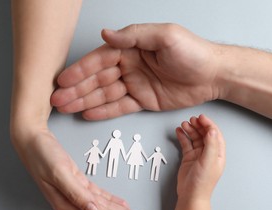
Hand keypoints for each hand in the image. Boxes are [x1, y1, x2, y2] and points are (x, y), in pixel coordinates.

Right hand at [12, 128, 151, 209]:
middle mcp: (71, 201)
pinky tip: (121, 205)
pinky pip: (98, 195)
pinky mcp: (77, 181)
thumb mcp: (59, 173)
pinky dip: (110, 200)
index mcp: (67, 202)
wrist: (31, 139)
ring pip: (103, 206)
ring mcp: (74, 192)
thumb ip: (76, 194)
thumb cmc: (41, 154)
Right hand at [51, 23, 221, 119]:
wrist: (214, 75)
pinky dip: (104, 111)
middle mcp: (130, 66)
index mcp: (132, 48)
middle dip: (76, 89)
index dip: (80, 70)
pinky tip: (87, 114)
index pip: (100, 60)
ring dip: (84, 101)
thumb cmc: (193, 52)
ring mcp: (135, 84)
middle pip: (98, 79)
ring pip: (105, 94)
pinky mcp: (143, 101)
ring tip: (65, 108)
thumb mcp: (165, 37)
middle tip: (57, 99)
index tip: (63, 80)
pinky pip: (120, 107)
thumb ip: (134, 35)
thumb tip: (106, 34)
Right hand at [175, 114, 224, 200]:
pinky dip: (183, 137)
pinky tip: (179, 131)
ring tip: (184, 124)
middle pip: (204, 134)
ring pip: (195, 138)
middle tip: (191, 119)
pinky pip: (186, 144)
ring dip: (190, 130)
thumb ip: (211, 145)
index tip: (201, 118)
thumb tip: (212, 130)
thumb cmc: (203, 182)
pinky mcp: (189, 157)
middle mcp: (209, 153)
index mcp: (217, 153)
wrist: (191, 195)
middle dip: (199, 125)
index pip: (214, 135)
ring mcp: (198, 155)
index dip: (209, 125)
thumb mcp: (209, 161)